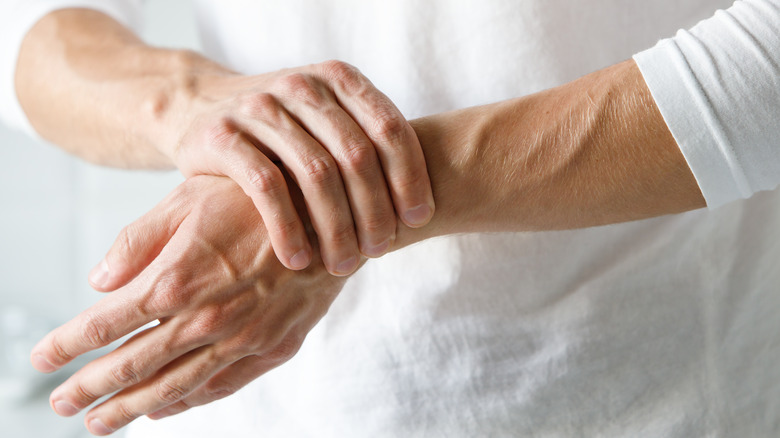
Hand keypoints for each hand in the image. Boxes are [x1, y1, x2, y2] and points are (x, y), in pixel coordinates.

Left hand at [31, 176, 347, 435]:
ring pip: (175, 386)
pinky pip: (222, 385)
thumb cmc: (259, 197)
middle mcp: (206, 318)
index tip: (41, 358)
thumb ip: (140, 240)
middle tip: (61, 404)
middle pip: (133, 366)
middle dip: (90, 388)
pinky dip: (189, 402)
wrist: (336, 211)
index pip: (105, 324)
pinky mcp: (275, 346)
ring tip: (101, 423)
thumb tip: (99, 281)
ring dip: (132, 408)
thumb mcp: (190, 198)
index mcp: (177, 279)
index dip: (68, 344)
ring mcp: (243, 338)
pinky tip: (166, 410)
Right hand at [162, 60, 433, 275]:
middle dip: (374, 211)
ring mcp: (260, 108)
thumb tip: (422, 208)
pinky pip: (266, 188)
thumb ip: (368, 145)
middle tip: (378, 251)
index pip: (390, 128)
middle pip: (356, 156)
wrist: (200, 107)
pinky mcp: (222, 135)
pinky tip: (298, 260)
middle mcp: (302, 86)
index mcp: (338, 79)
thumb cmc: (282, 130)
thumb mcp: (327, 122)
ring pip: (315, 174)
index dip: (410, 177)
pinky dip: (288, 229)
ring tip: (342, 264)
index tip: (417, 220)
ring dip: (336, 228)